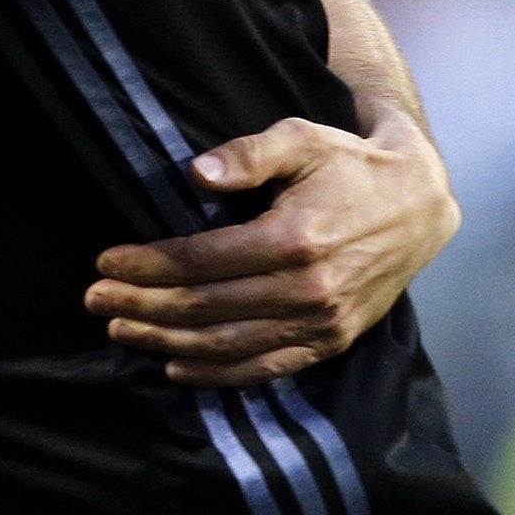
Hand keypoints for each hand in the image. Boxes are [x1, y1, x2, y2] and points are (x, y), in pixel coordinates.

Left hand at [86, 110, 459, 387]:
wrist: (420, 206)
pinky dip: (215, 374)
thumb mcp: (302, 140)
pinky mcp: (331, 343)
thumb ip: (248, 153)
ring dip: (165, 342)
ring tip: (120, 330)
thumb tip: (195, 172)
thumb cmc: (350, 166)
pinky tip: (174, 366)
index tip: (105, 263)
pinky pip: (264, 369)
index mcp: (296, 238)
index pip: (202, 261)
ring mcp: (322, 323)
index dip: (148, 265)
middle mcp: (308, 289)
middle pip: (205, 307)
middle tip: (95, 299)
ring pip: (227, 344)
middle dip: (142, 306)